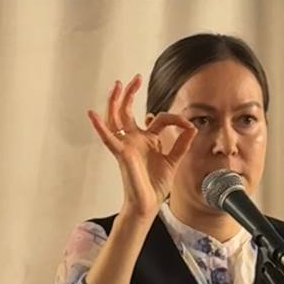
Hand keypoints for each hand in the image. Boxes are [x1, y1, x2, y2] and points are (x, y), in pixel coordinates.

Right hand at [88, 76, 196, 220]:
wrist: (148, 204)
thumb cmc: (156, 185)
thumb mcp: (174, 160)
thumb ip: (182, 143)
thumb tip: (192, 126)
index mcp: (147, 139)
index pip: (159, 119)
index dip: (175, 119)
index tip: (187, 125)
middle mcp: (134, 139)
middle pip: (128, 111)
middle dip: (130, 94)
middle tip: (134, 79)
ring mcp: (126, 145)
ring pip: (115, 119)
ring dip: (114, 102)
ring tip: (116, 86)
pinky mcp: (121, 153)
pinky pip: (108, 138)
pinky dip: (99, 127)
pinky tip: (92, 114)